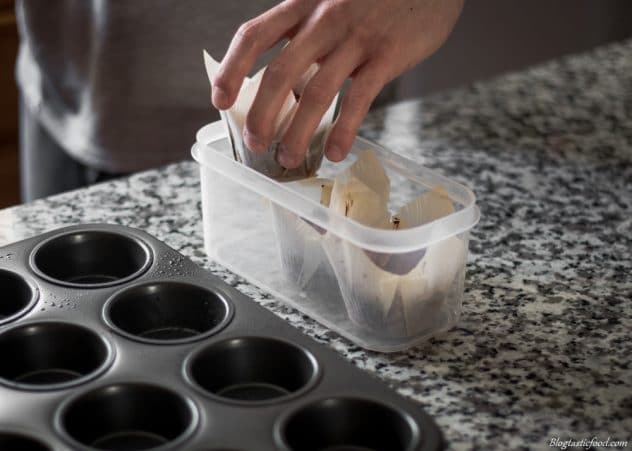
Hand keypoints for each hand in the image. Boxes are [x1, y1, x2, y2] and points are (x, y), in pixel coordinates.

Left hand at [212, 0, 463, 167]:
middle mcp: (324, 19)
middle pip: (279, 72)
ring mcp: (356, 37)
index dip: (232, 70)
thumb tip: (286, 76)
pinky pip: (359, 99)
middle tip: (256, 144)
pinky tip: (335, 153)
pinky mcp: (388, 54)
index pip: (254, 35)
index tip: (219, 101)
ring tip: (288, 159)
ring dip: (297, 132)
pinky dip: (344, 130)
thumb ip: (307, 30)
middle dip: (262, 115)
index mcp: (304, 3)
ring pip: (316, 92)